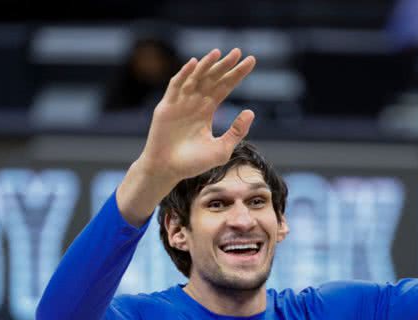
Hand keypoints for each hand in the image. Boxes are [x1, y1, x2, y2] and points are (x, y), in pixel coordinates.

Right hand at [138, 48, 255, 181]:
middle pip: (212, 78)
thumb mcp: (221, 149)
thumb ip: (236, 131)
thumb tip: (251, 111)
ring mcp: (180, 103)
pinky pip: (176, 86)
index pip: (225, 86)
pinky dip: (184, 74)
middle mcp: (194, 103)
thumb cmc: (193, 163)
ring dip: (206, 65)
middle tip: (238, 51)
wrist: (167, 170)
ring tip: (218, 53)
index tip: (251, 61)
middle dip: (225, 65)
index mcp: (207, 110)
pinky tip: (194, 64)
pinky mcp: (166, 106)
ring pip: (195, 78)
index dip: (237, 74)